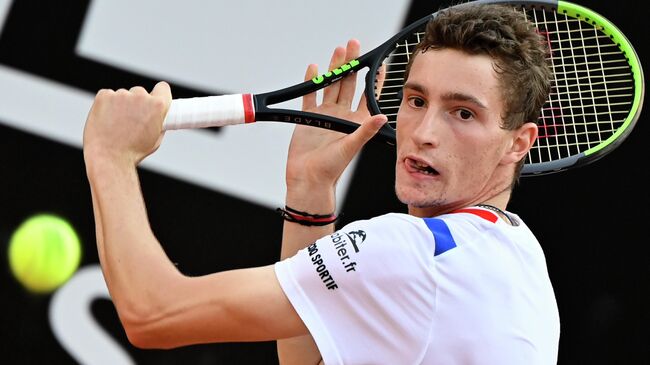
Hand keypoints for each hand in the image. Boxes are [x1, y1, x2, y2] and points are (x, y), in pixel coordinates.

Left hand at [83, 81, 171, 165]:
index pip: (163, 88)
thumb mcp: (156, 139)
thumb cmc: (133, 152)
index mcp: (157, 105)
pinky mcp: (104, 96)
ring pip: (123, 96)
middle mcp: (141, 96)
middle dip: (137, 103)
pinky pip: (108, 96)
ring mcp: (121, 95)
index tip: (154, 99)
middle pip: (140, 92)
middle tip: (131, 120)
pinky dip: (107, 105)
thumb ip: (158, 123)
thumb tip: (157, 117)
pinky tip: (106, 120)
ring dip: (121, 105)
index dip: (159, 94)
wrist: (109, 157)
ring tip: (117, 125)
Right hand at [286, 40, 386, 200]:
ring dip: (333, 69)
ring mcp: (325, 114)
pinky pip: (310, 95)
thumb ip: (366, 130)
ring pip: (330, 85)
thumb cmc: (331, 168)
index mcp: (356, 122)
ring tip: (338, 51)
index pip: (368, 96)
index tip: (379, 64)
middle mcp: (342, 115)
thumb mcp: (351, 147)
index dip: (374, 80)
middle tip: (353, 46)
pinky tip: (313, 69)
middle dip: (351, 64)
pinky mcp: (308, 117)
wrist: (308, 178)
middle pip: (348, 84)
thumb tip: (382, 117)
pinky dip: (311, 82)